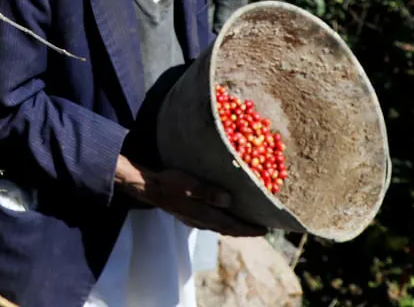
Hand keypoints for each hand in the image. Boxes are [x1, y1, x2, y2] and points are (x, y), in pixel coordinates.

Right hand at [114, 155, 266, 235]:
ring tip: (244, 222)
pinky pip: (210, 222)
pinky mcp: (187, 214)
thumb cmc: (169, 183)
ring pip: (219, 226)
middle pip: (228, 229)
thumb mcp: (190, 184)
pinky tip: (221, 214)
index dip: (249, 229)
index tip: (266, 230)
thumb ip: (209, 193)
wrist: (148, 187)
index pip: (232, 226)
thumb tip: (229, 199)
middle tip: (259, 227)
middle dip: (244, 229)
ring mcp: (193, 220)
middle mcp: (201, 221)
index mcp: (204, 215)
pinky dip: (221, 221)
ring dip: (233, 226)